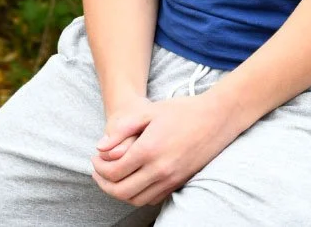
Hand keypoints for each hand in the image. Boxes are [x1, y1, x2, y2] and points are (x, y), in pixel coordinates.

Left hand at [91, 93, 237, 206]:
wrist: (216, 118)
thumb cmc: (182, 111)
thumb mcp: (149, 111)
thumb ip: (122, 128)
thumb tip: (100, 147)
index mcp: (149, 149)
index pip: (113, 172)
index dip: (98, 168)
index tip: (94, 159)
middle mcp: (159, 169)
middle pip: (121, 191)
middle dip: (104, 184)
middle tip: (98, 171)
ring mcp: (171, 179)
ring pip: (136, 199)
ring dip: (119, 192)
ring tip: (112, 178)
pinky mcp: (179, 182)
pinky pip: (152, 198)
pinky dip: (137, 195)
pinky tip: (133, 181)